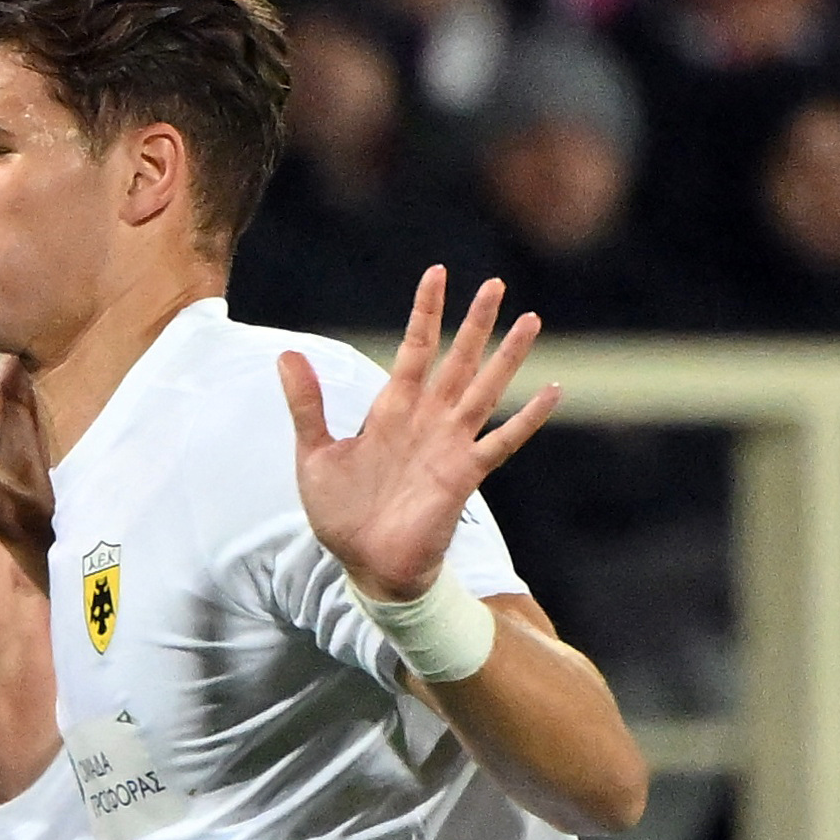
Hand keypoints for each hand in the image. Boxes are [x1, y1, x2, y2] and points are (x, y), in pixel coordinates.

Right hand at [0, 357, 52, 564]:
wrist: (37, 533)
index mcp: (11, 398)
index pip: (10, 347)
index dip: (2, 328)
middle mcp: (30, 404)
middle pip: (21, 360)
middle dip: (11, 340)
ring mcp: (36, 422)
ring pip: (28, 382)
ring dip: (18, 369)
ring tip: (9, 344)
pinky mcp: (37, 441)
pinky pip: (31, 405)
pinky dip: (21, 396)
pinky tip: (11, 397)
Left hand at [282, 269, 557, 602]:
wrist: (365, 566)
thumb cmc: (342, 514)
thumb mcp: (315, 454)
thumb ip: (307, 405)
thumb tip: (286, 355)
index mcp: (391, 410)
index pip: (413, 350)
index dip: (425, 313)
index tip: (436, 274)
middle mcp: (426, 420)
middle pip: (457, 360)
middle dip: (475, 323)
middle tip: (495, 283)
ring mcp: (450, 444)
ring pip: (486, 388)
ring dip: (508, 356)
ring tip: (531, 319)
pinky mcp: (465, 474)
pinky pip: (504, 441)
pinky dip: (529, 418)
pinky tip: (552, 391)